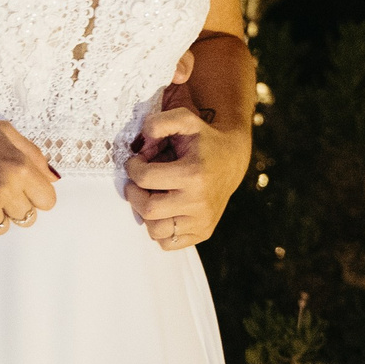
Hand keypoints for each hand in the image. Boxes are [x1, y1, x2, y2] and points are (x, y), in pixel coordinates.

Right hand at [0, 77, 56, 235]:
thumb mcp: (4, 132)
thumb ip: (33, 155)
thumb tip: (53, 178)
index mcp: (18, 167)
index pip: (47, 201)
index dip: (36, 195)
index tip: (23, 189)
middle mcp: (4, 190)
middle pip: (26, 217)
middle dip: (15, 204)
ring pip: (2, 226)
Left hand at [123, 54, 251, 251]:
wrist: (232, 159)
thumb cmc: (203, 139)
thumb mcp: (184, 119)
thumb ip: (159, 122)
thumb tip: (140, 142)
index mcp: (193, 173)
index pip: (145, 178)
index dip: (132, 168)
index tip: (135, 162)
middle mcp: (199, 202)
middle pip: (149, 210)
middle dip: (134, 194)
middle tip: (137, 182)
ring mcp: (202, 221)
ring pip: (156, 231)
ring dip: (144, 213)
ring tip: (149, 196)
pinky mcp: (203, 232)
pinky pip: (168, 243)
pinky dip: (158, 229)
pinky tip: (162, 210)